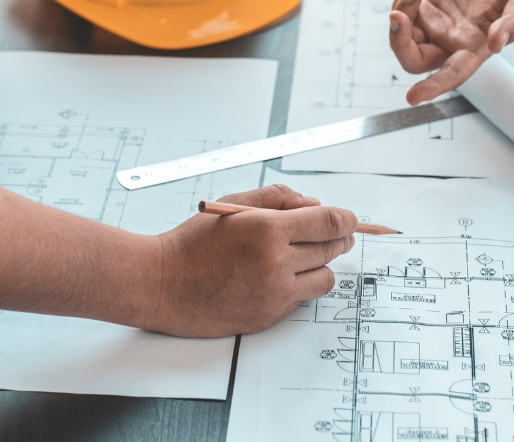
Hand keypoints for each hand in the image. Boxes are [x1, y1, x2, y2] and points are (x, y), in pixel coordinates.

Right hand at [152, 184, 357, 336]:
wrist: (163, 284)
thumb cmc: (193, 242)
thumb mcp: (233, 205)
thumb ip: (277, 197)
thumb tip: (314, 204)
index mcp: (267, 230)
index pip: (329, 222)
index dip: (346, 218)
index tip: (349, 218)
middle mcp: (275, 263)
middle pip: (331, 249)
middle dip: (339, 238)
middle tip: (336, 234)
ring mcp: (274, 294)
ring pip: (324, 278)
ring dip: (321, 264)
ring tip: (304, 256)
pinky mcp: (270, 315)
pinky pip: (303, 298)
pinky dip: (299, 284)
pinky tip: (282, 274)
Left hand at [388, 0, 513, 104]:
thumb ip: (513, 24)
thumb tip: (495, 44)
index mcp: (474, 50)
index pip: (451, 75)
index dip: (433, 87)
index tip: (413, 97)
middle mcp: (450, 43)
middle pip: (413, 59)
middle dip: (398, 41)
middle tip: (397, 14)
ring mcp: (434, 26)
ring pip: (403, 34)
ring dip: (401, 9)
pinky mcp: (425, 7)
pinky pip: (403, 8)